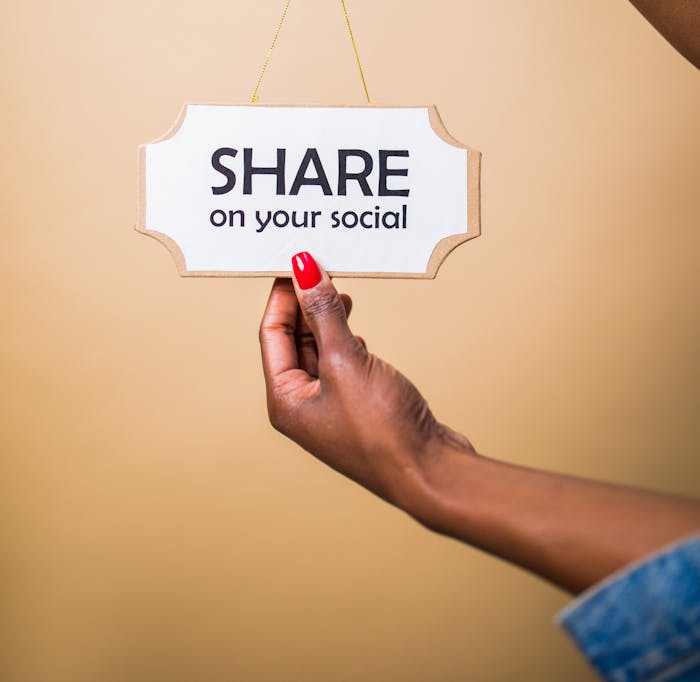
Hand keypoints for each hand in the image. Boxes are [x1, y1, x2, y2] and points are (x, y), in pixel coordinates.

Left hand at [258, 252, 473, 507]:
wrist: (429, 472)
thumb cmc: (382, 429)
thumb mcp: (346, 360)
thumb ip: (324, 313)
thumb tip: (304, 271)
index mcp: (285, 400)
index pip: (272, 334)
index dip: (282, 295)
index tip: (295, 261)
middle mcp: (302, 406)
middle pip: (293, 341)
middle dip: (304, 304)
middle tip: (319, 268)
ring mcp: (330, 409)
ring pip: (318, 350)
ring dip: (326, 319)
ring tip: (339, 290)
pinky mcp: (357, 408)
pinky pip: (341, 363)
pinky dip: (344, 340)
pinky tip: (355, 330)